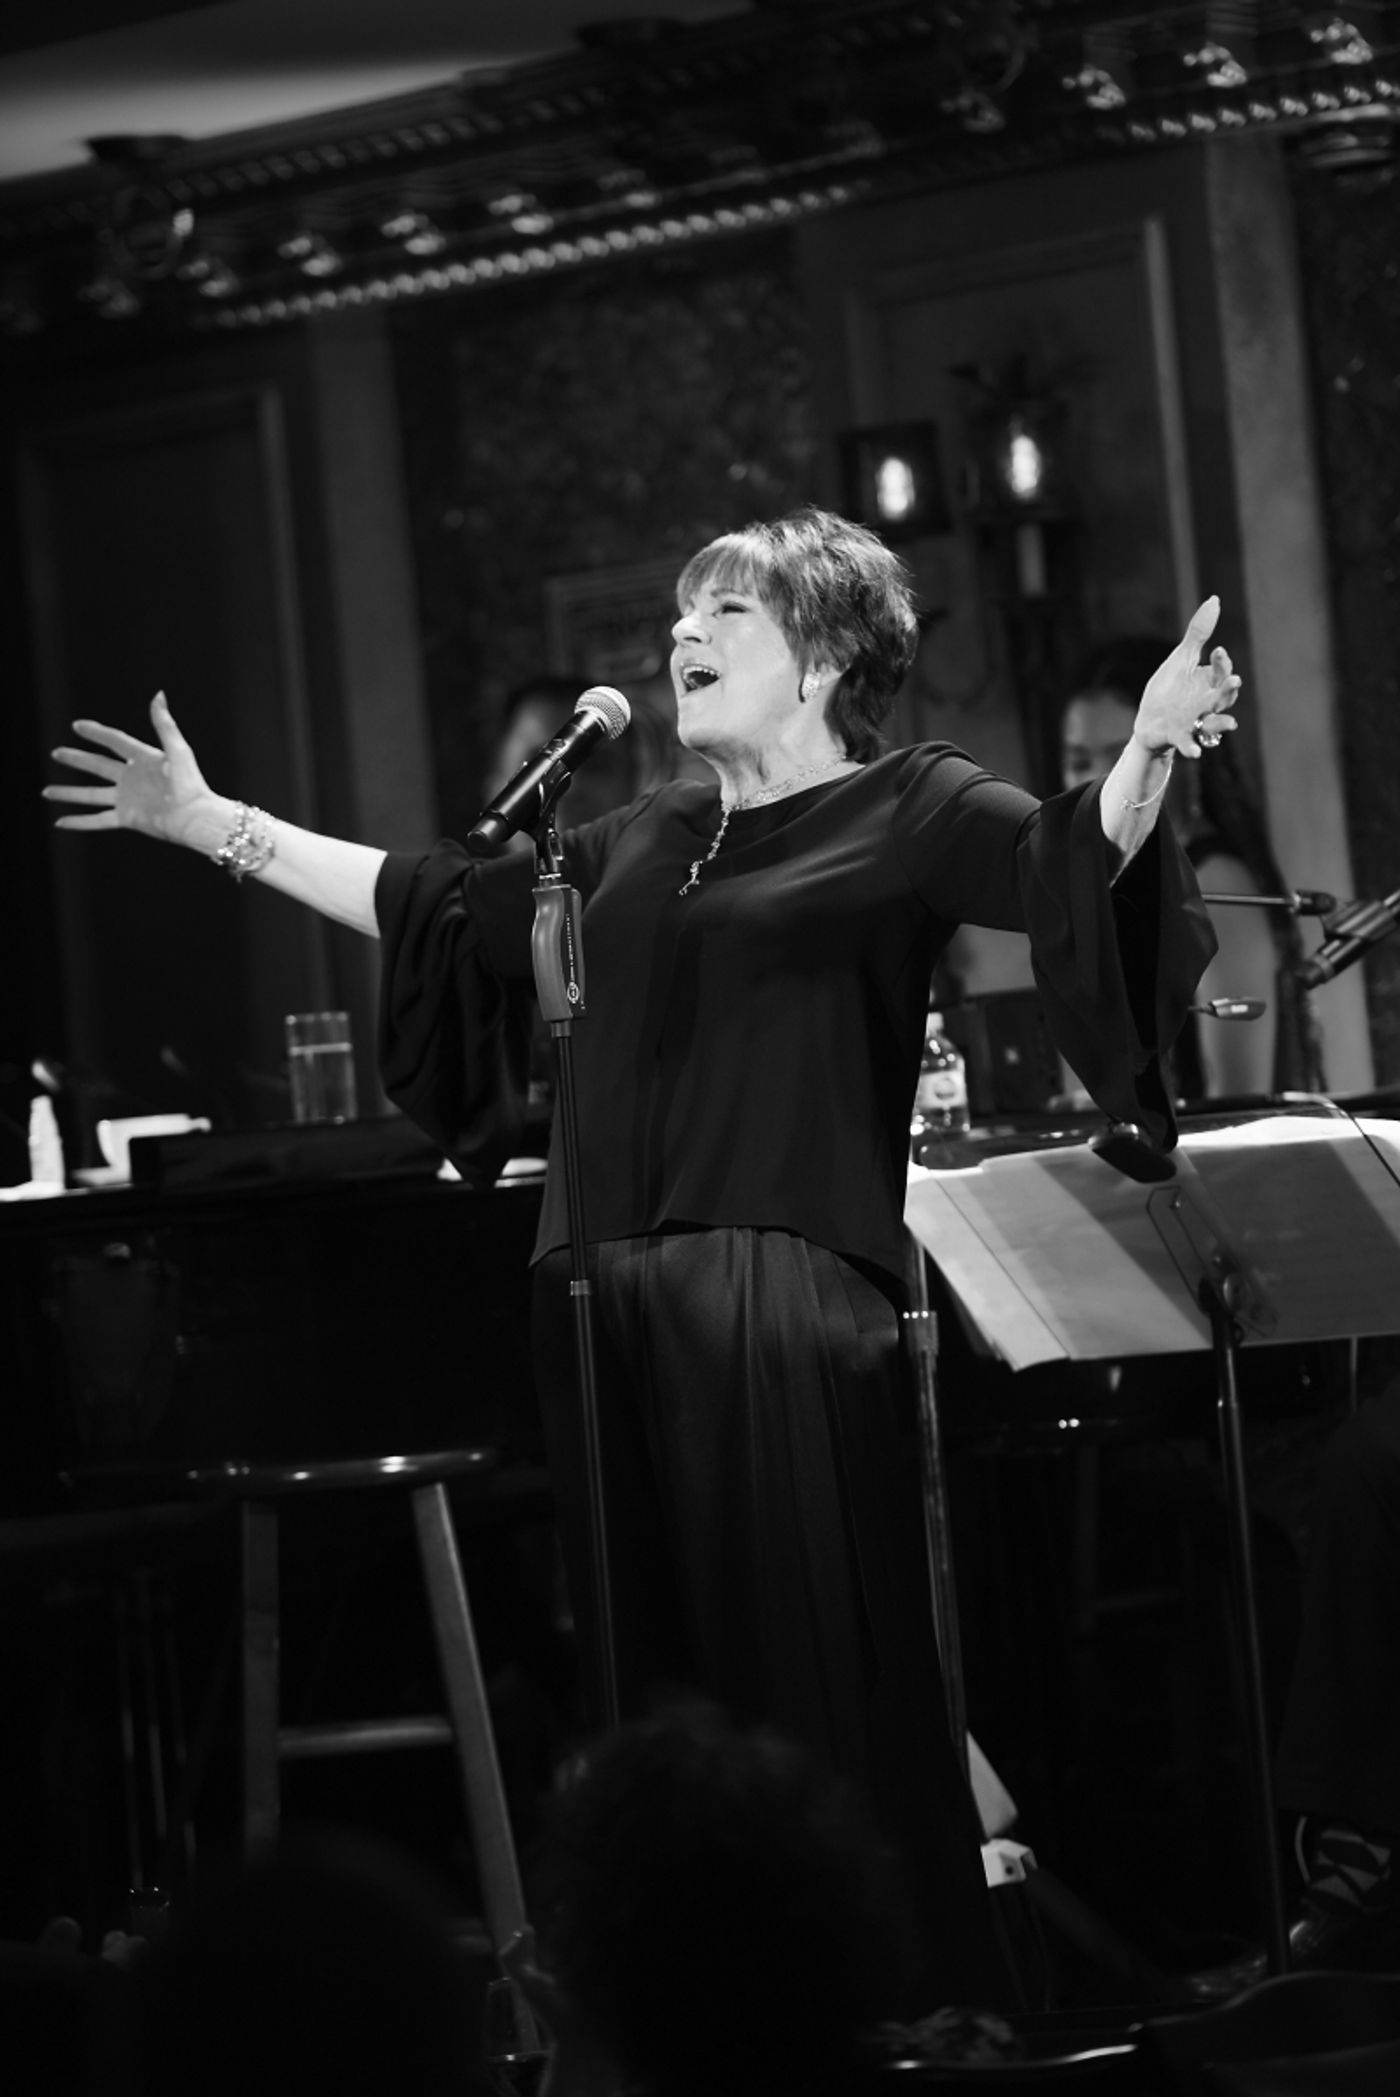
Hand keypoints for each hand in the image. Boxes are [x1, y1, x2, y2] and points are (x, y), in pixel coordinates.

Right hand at [45, 692, 215, 847]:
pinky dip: (79, 822)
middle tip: (56, 752)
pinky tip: (60, 822)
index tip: (77, 725)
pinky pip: (97, 820)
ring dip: (69, 793)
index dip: (97, 732)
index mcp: (144, 759)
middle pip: (98, 766)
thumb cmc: (191, 783)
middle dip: (76, 759)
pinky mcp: (127, 818)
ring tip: (46, 791)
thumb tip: (158, 694)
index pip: (115, 742)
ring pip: (90, 795)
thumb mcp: (177, 749)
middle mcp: (132, 779)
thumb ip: (164, 723)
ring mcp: (128, 799)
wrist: (196, 818)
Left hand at [1131, 598, 1240, 758]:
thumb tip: (1215, 599)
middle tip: (1234, 683)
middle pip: (1223, 697)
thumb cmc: (1169, 688)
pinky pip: (1190, 744)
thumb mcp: (1181, 658)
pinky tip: (1196, 754)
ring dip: (1221, 723)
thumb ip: (1199, 633)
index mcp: (1208, 683)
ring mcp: (1195, 722)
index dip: (1222, 663)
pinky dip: (1193, 749)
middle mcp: (1207, 704)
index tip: (1217, 650)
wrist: (1149, 720)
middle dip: (1229, 690)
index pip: (1221, 672)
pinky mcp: (1180, 737)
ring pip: (1214, 723)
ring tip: (1230, 723)